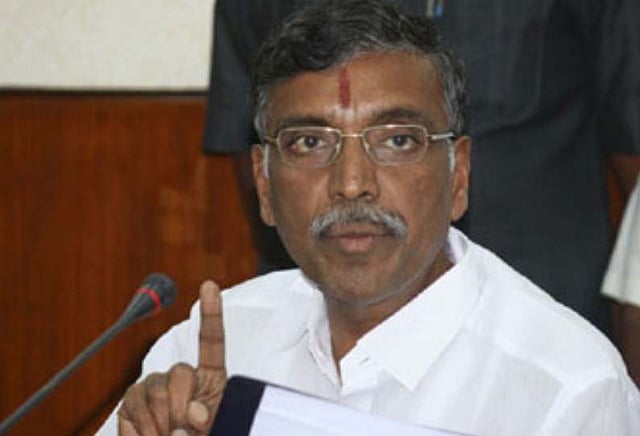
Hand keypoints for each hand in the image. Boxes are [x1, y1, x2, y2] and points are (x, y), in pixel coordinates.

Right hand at [117, 281, 226, 434]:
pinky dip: (142, 430)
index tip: (209, 285)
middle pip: (180, 372)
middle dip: (181, 407)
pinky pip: (132, 407)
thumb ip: (207, 418)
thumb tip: (191, 415)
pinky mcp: (130, 402)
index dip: (210, 312)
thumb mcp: (215, 428)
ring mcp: (153, 386)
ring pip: (154, 390)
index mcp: (211, 378)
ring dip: (161, 422)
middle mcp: (181, 376)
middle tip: (184, 431)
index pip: (211, 341)